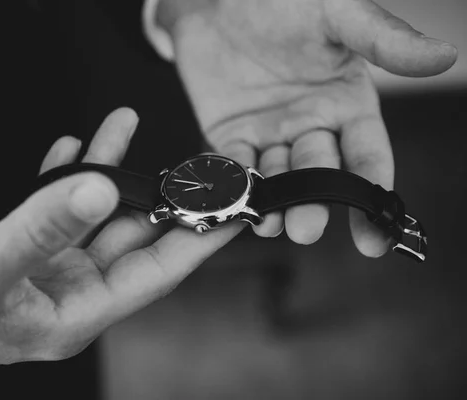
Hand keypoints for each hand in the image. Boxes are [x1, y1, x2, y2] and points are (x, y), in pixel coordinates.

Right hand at [0, 108, 244, 381]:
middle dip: (159, 194)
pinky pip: (61, 211)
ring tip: (122, 126)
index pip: (157, 274)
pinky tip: (77, 152)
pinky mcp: (29, 254)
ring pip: (96, 216)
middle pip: (133, 238)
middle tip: (187, 161)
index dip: (198, 240)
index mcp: (76, 313)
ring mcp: (51, 272)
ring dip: (110, 172)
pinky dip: (70, 179)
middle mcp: (72, 294)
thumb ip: (41, 231)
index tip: (232, 211)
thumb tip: (101, 191)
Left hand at [157, 0, 456, 255]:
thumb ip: (382, 39)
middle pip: (317, 174)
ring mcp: (270, 135)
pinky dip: (232, 185)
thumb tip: (445, 55)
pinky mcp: (231, 137)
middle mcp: (311, 127)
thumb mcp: (336, 13)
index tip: (374, 230)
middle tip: (306, 228)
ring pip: (276, 178)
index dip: (371, 188)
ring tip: (270, 223)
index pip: (365, 155)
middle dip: (313, 203)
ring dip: (273, 203)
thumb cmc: (283, 1)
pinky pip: (233, 166)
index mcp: (346, 104)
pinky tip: (234, 203)